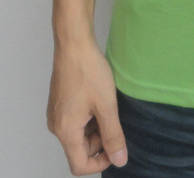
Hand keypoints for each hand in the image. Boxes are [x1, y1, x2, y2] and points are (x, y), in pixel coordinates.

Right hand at [47, 37, 127, 175]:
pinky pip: (74, 121)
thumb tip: (120, 161)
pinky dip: (89, 118)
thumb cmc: (90, 73)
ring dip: (95, 128)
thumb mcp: (107, 106)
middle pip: (79, 149)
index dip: (101, 162)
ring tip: (108, 106)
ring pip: (78, 134)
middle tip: (115, 119)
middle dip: (100, 142)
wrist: (74, 45)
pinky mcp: (59, 102)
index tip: (117, 147)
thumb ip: (113, 135)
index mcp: (65, 131)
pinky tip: (100, 100)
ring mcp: (56, 113)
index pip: (79, 165)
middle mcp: (56, 126)